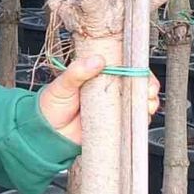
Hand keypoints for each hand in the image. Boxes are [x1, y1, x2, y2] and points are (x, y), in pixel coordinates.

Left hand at [37, 55, 160, 144]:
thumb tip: (97, 60)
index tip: (142, 72)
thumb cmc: (51, 105)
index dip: (137, 68)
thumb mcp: (62, 85)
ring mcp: (113, 108)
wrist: (46, 133)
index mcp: (97, 75)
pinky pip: (133, 121)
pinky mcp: (114, 125)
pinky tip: (141, 117)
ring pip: (138, 102)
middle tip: (147, 92)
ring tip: (146, 105)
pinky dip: (141, 119)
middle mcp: (109, 90)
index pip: (123, 66)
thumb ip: (76, 71)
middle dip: (148, 87)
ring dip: (148, 103)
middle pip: (136, 84)